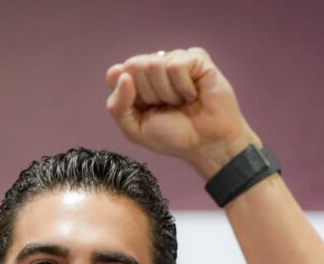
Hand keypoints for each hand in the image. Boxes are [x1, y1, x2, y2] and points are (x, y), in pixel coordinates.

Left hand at [105, 48, 260, 177]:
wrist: (207, 145)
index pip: (115, 73)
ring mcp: (175, 59)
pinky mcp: (196, 58)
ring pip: (154, 64)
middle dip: (149, 95)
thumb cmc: (174, 136)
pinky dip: (183, 87)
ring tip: (182, 102)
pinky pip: (176, 65)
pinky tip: (194, 94)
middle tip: (168, 107)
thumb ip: (117, 106)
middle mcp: (154, 66)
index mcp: (136, 81)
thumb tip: (121, 74)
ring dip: (168, 93)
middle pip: (133, 65)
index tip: (147, 111)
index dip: (130, 96)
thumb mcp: (135, 129)